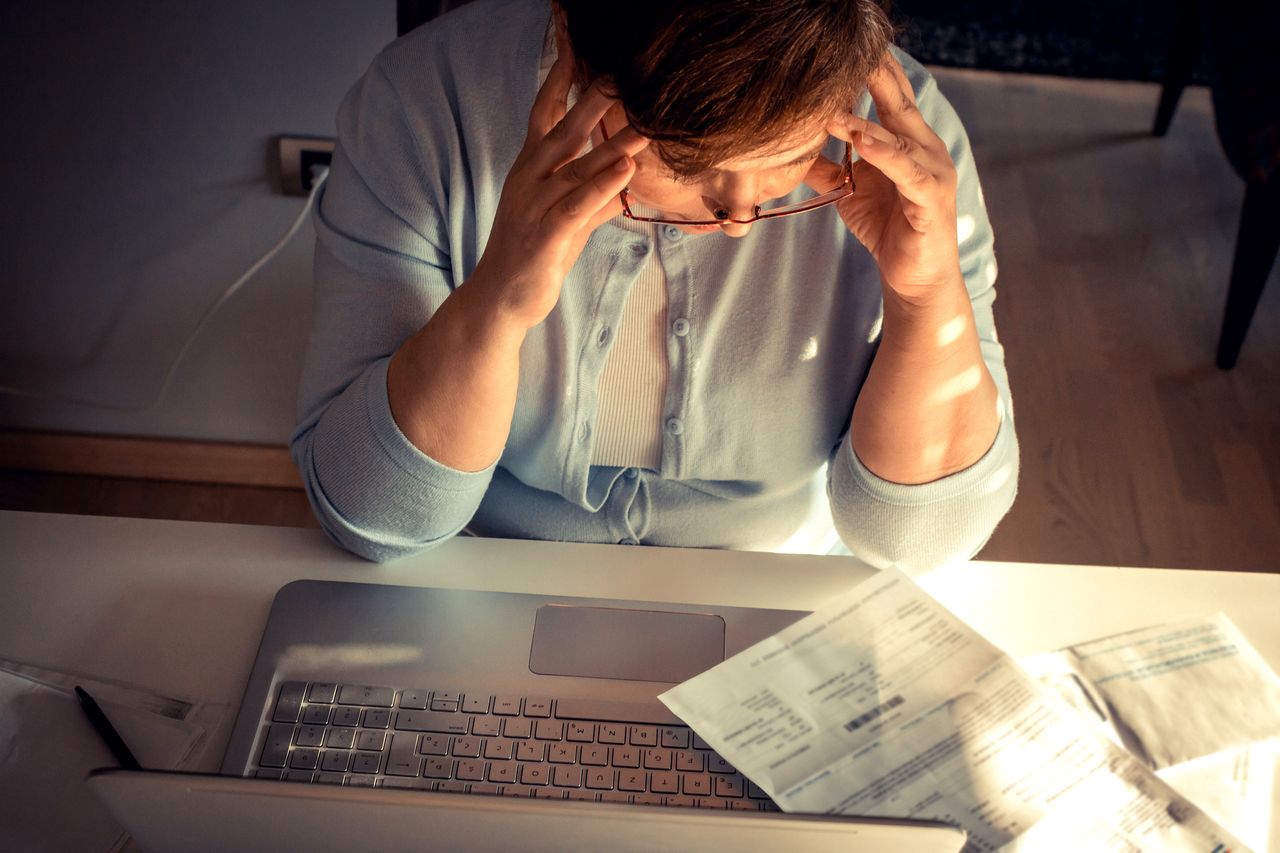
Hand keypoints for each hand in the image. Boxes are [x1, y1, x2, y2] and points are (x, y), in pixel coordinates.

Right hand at [471, 46, 648, 330]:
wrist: (501, 300)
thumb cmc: (535, 255)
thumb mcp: (569, 220)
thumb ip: (595, 196)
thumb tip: (625, 176)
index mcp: (531, 169)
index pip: (545, 113)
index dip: (560, 79)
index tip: (576, 46)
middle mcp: (529, 180)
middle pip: (562, 130)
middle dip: (590, 99)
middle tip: (619, 71)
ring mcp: (535, 207)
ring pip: (577, 168)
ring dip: (612, 144)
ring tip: (644, 123)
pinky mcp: (545, 236)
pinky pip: (576, 206)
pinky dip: (601, 187)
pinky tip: (624, 170)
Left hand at [806, 53, 961, 304]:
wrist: (914, 276)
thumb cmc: (887, 228)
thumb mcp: (849, 191)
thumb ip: (827, 165)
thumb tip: (791, 147)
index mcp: (908, 141)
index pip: (891, 96)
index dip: (871, 71)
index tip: (844, 49)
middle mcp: (925, 148)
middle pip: (899, 103)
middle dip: (876, 75)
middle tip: (851, 50)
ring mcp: (932, 171)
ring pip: (897, 136)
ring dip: (864, 121)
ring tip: (834, 108)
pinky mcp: (930, 198)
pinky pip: (906, 171)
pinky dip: (885, 154)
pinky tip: (864, 142)